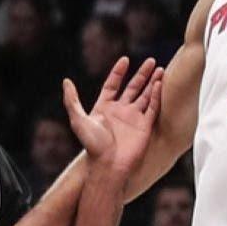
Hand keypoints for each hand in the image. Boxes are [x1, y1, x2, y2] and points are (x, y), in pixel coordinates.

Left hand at [63, 56, 164, 176]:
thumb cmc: (92, 145)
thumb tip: (65, 81)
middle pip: (133, 87)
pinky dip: (157, 95)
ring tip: (161, 69)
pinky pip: (153, 107)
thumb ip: (72, 100)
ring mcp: (134, 118)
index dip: (119, 72)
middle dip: (142, 74)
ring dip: (153, 82)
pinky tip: (160, 84)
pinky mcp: (145, 126)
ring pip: (145, 95)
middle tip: (151, 61)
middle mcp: (120, 111)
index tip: (126, 60)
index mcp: (105, 108)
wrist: (109, 165)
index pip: (113, 85)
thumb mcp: (78, 119)